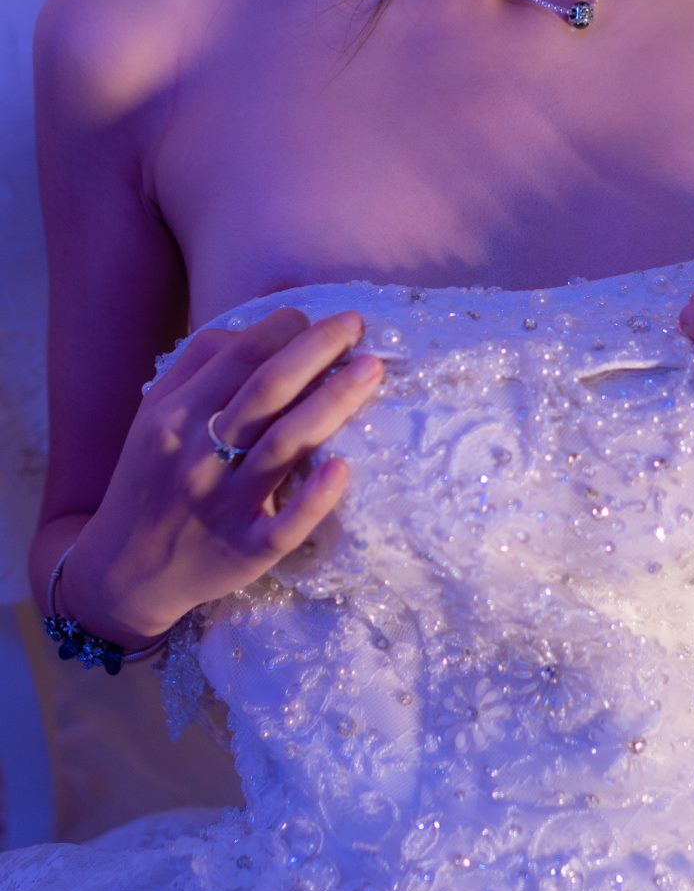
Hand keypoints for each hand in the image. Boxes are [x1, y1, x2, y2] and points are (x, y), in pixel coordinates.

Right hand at [67, 306, 384, 644]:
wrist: (125, 571)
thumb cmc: (152, 480)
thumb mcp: (154, 416)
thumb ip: (198, 367)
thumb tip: (258, 330)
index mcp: (175, 416)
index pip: (238, 356)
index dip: (284, 329)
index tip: (316, 319)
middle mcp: (199, 456)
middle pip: (267, 389)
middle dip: (318, 349)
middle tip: (357, 324)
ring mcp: (225, 505)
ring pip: (285, 444)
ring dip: (333, 402)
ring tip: (372, 369)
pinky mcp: (249, 550)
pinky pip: (286, 523)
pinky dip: (315, 496)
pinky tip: (343, 468)